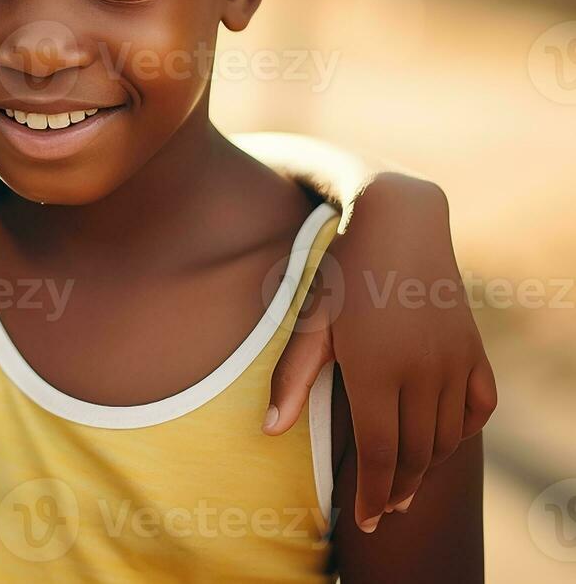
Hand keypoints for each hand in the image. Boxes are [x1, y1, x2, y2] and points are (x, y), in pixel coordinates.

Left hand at [263, 175, 494, 531]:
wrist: (398, 223)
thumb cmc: (343, 273)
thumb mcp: (310, 322)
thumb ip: (291, 379)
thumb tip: (268, 430)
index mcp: (376, 371)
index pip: (383, 455)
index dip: (376, 494)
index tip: (367, 521)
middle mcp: (422, 373)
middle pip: (417, 453)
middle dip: (400, 490)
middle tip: (384, 513)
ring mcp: (454, 361)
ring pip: (447, 436)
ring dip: (428, 467)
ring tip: (406, 486)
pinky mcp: (473, 349)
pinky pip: (478, 406)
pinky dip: (462, 432)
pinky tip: (443, 441)